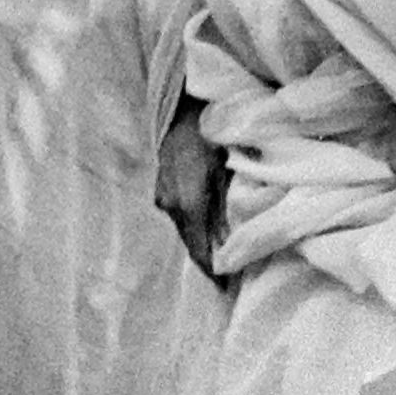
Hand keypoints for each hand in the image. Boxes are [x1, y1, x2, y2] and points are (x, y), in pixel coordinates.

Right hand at [155, 101, 224, 280]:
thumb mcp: (229, 171)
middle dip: (207, 257)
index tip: (227, 286)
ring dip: (200, 239)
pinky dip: (193, 223)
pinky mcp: (160, 188)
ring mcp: (162, 196)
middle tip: (229, 271)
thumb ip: (230, 208)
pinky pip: (179, 214)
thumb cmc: (213, 135)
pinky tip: (208, 223)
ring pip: (184, 228)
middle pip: (190, 242)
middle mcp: (170, 205)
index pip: (198, 249)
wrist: (184, 108)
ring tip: (220, 249)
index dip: (212, 269)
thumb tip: (234, 241)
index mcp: (188, 203)